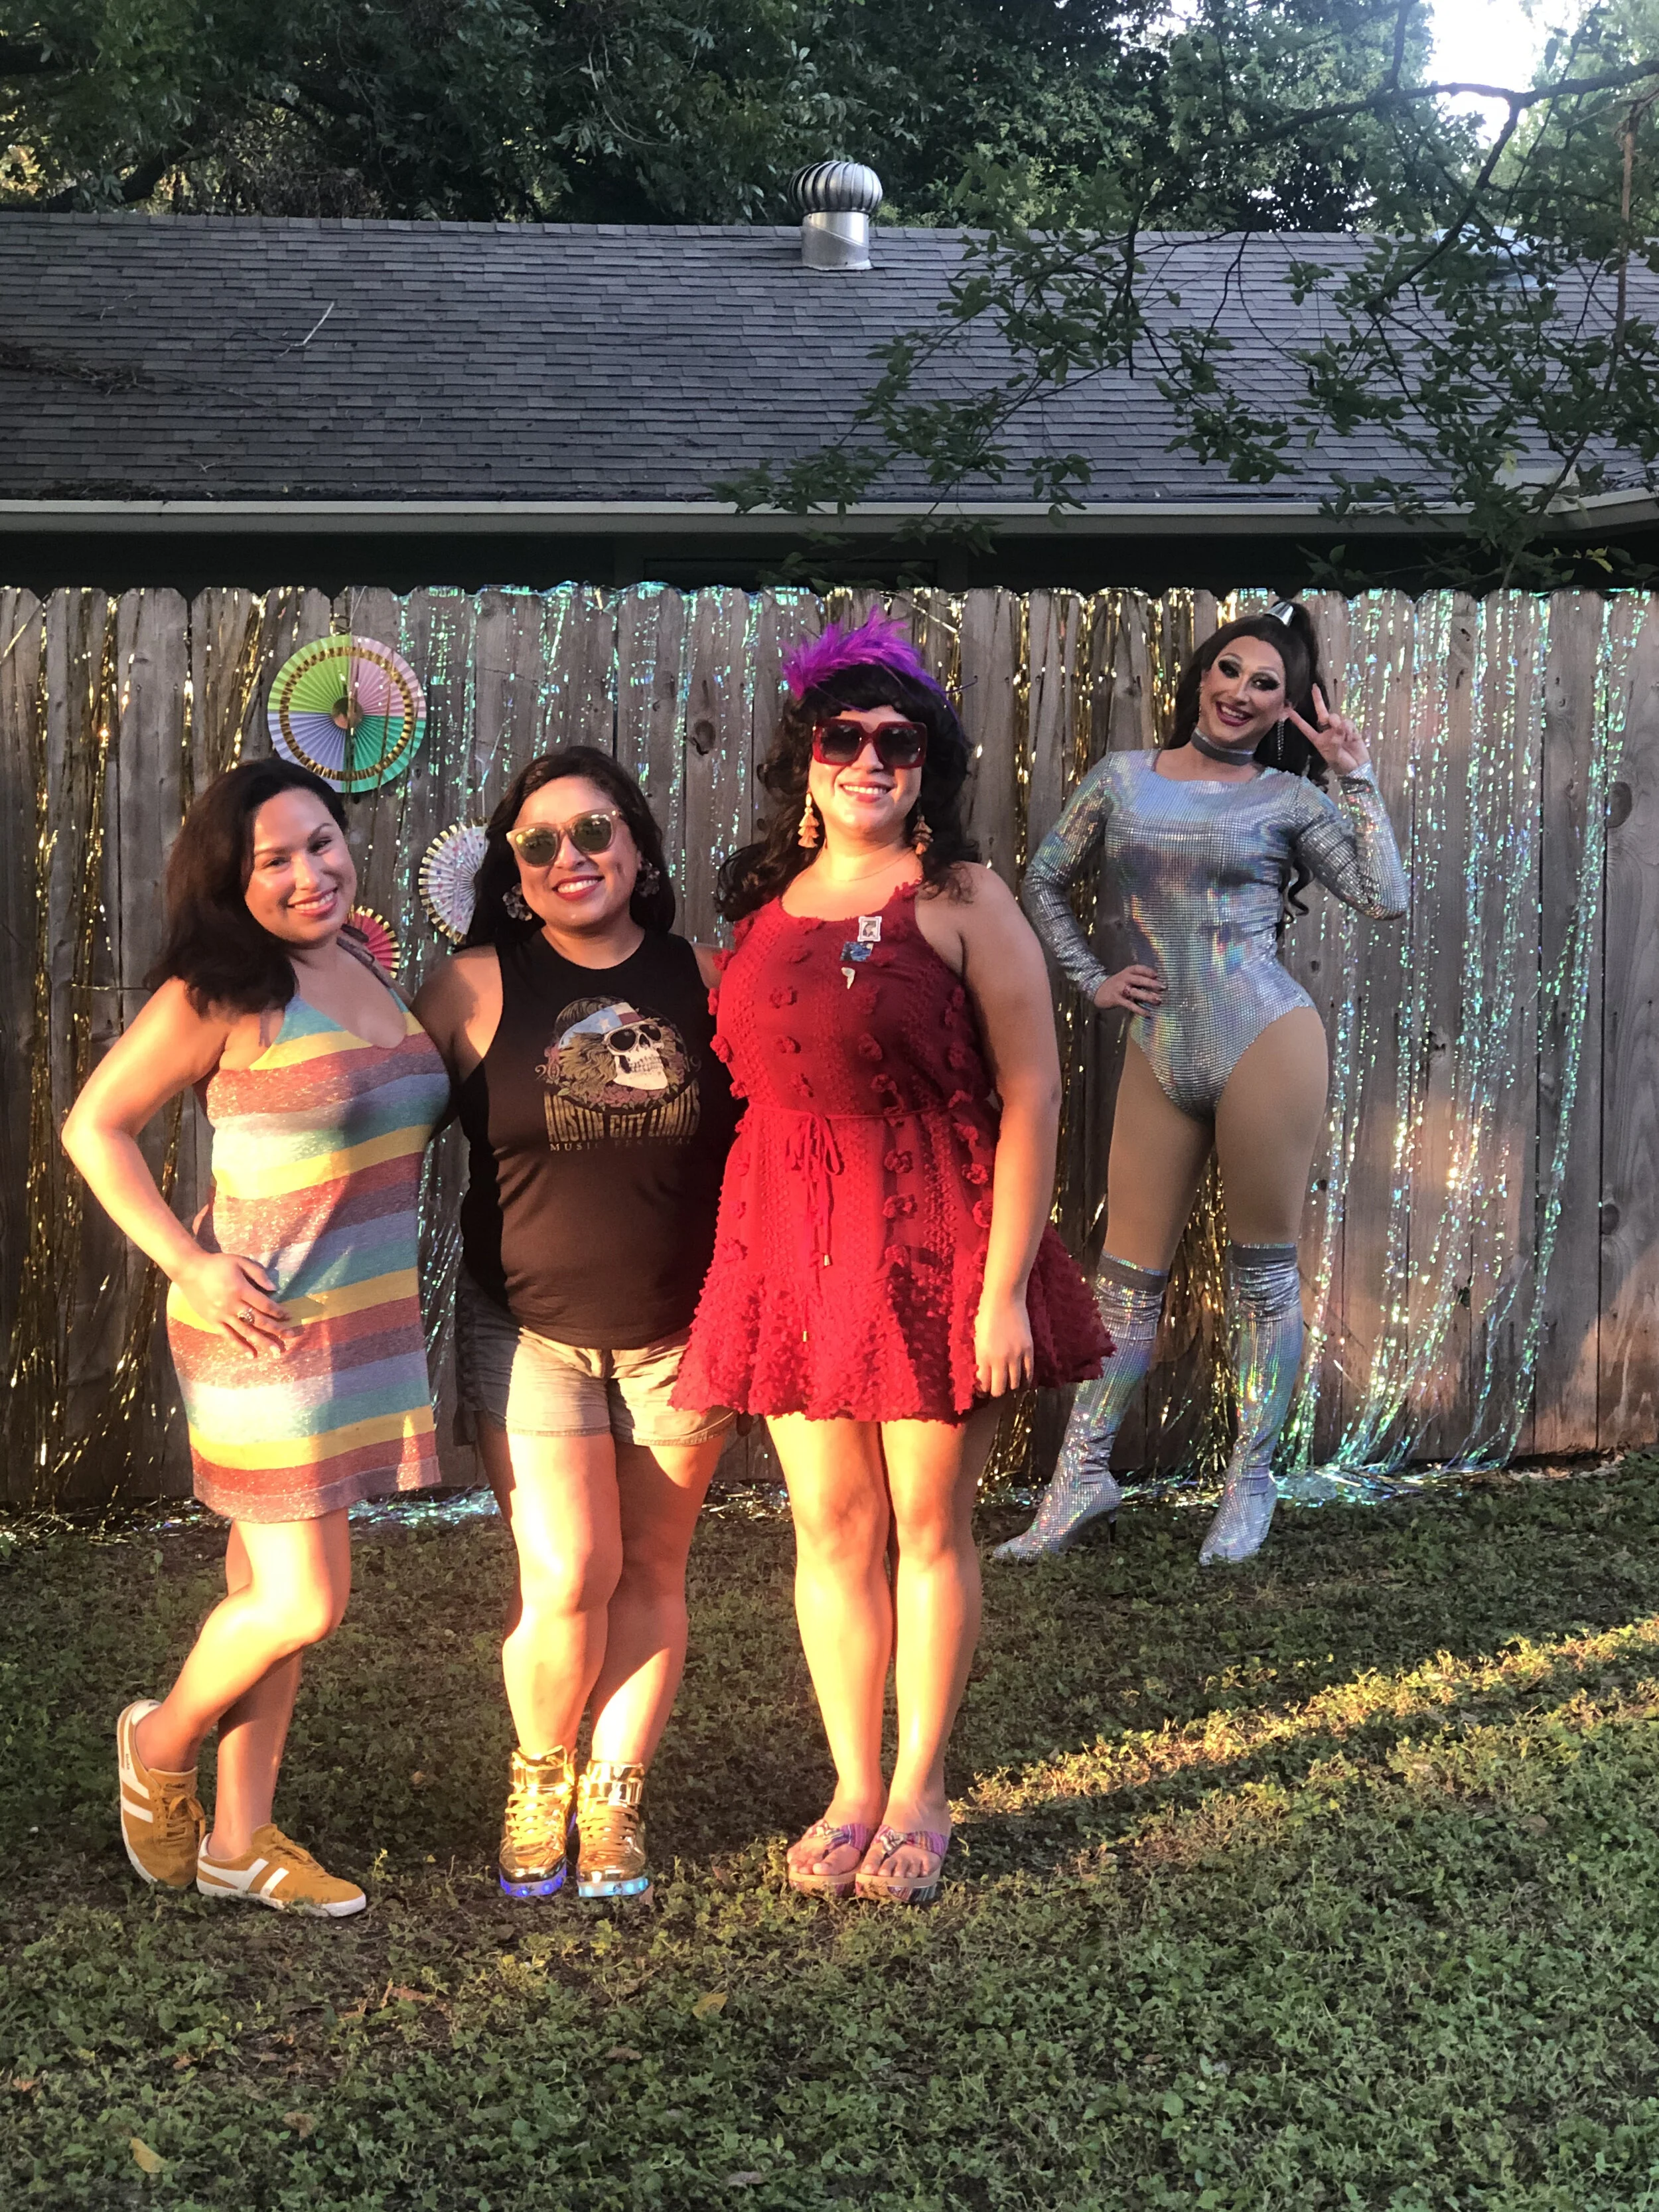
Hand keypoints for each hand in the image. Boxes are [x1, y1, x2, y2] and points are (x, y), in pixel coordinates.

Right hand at [176, 1250, 294, 1357]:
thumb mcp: (239, 1261)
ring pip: (246, 1332)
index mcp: (240, 1289)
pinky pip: (228, 1336)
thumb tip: (275, 1288)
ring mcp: (222, 1315)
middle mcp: (232, 1305)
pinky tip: (251, 1354)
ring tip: (277, 1351)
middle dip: (277, 1330)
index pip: (265, 1305)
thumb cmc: (217, 1264)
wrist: (189, 1270)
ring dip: (262, 1342)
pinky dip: (240, 1346)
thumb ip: (258, 1274)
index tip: (289, 1316)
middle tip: (291, 1337)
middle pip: (259, 1321)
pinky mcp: (212, 1321)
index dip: (278, 1312)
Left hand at [974, 1287, 1034, 1398]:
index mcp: (983, 1356)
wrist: (1004, 1297)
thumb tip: (981, 1373)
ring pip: (1014, 1384)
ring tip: (1007, 1384)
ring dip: (1010, 1387)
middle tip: (993, 1389)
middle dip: (994, 1392)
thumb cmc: (985, 1313)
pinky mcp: (1029, 1350)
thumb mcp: (976, 1337)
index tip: (981, 1390)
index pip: (983, 1384)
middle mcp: (1000, 1359)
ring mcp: (1016, 1355)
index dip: (982, 1390)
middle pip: (999, 1389)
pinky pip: (1029, 1373)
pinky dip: (1025, 1381)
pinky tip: (1022, 1383)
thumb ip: (979, 1357)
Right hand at [1092, 963, 1163, 1014]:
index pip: (1139, 968)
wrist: (1098, 990)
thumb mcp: (1126, 977)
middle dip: (1152, 983)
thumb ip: (1138, 978)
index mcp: (1127, 971)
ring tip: (1158, 1001)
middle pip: (1139, 980)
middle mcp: (1124, 978)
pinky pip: (1130, 1005)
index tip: (1157, 975)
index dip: (1148, 971)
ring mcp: (1120, 989)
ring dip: (1148, 996)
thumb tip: (1157, 984)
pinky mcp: (1117, 999)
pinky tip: (1148, 1014)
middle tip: (1163, 987)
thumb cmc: (1117, 984)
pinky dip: (1139, 1010)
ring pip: (1136, 992)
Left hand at [1286, 684, 1368, 775]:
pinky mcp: (1350, 728)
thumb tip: (1339, 725)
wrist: (1357, 767)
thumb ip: (1334, 740)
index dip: (1298, 720)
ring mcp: (1339, 728)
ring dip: (1338, 724)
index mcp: (1318, 739)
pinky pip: (1347, 722)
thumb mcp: (1333, 755)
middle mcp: (1327, 731)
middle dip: (1318, 700)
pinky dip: (1349, 729)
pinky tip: (1351, 737)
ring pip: (1336, 717)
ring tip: (1344, 736)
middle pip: (1322, 713)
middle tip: (1314, 688)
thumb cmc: (1341, 764)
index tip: (1288, 710)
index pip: (1306, 727)